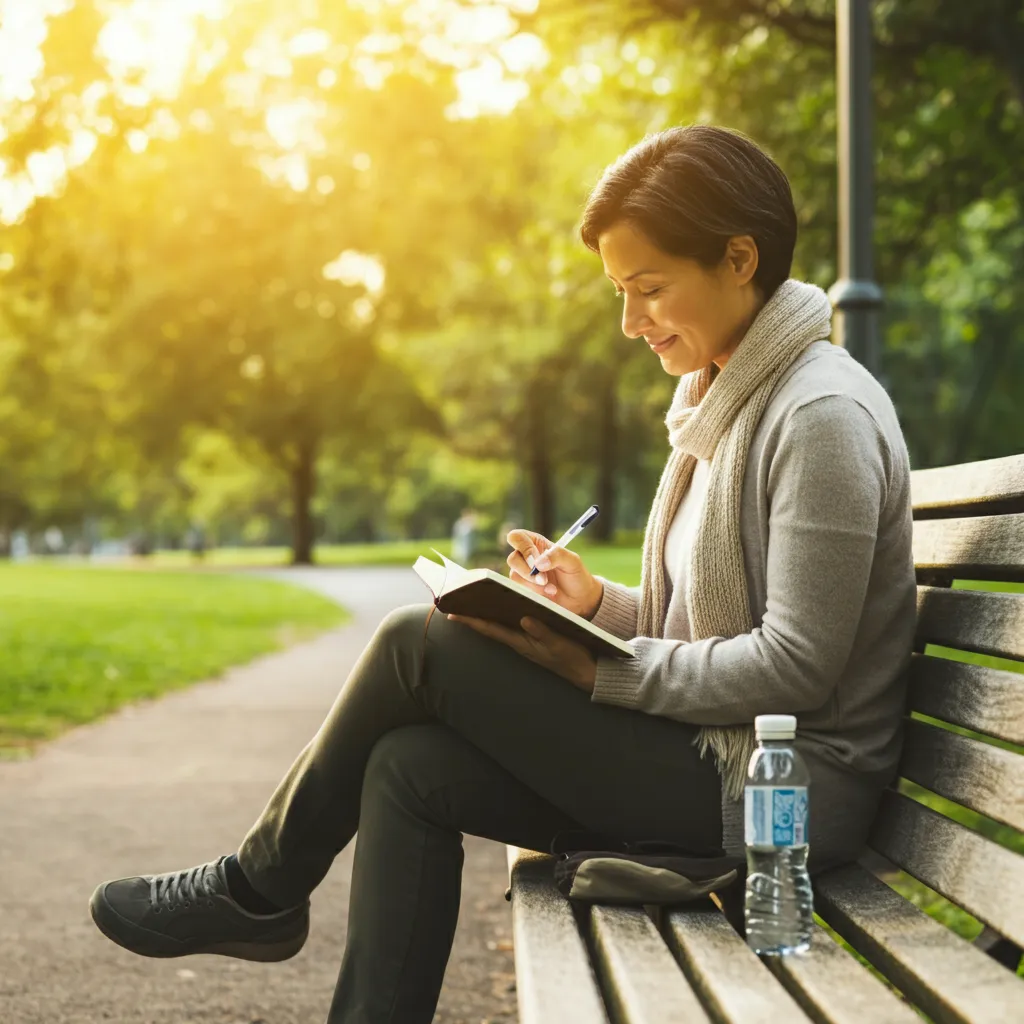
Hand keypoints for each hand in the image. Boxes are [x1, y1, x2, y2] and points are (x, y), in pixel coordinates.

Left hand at [446, 613, 597, 693]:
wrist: (586, 672)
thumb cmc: (572, 658)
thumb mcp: (559, 643)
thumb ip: (542, 632)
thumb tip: (524, 618)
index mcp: (521, 642)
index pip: (491, 629)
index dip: (471, 621)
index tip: (451, 614)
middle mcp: (519, 642)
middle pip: (490, 626)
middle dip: (472, 616)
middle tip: (455, 603)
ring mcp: (526, 642)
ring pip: (499, 626)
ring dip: (485, 615)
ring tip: (470, 602)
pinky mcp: (534, 640)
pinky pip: (512, 626)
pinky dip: (502, 616)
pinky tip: (500, 608)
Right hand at [505, 529, 603, 619]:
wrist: (579, 598)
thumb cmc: (576, 575)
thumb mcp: (572, 561)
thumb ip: (556, 555)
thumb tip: (538, 564)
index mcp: (536, 543)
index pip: (517, 537)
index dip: (523, 548)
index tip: (536, 561)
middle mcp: (527, 556)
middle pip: (512, 559)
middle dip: (528, 572)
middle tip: (544, 579)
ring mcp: (524, 573)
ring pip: (515, 576)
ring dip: (534, 584)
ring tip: (551, 587)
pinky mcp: (525, 588)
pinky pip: (520, 589)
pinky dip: (535, 592)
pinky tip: (548, 592)